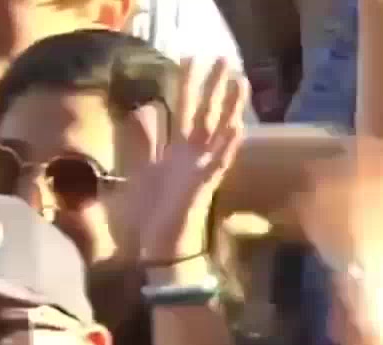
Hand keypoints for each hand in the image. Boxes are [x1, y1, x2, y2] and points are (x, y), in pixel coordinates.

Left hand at [136, 58, 248, 263]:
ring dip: (231, 108)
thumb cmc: (151, 214)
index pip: (184, 110)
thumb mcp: (141, 170)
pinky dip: (229, 146)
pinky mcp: (204, 187)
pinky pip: (220, 164)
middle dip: (214, 86)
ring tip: (241, 82)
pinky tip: (238, 128)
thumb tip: (145, 110)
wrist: (158, 248)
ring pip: (220, 133)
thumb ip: (146, 141)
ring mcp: (201, 170)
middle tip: (225, 58)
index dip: (188, 85)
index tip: (191, 58)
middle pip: (206, 114)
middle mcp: (193, 156)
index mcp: (176, 151)